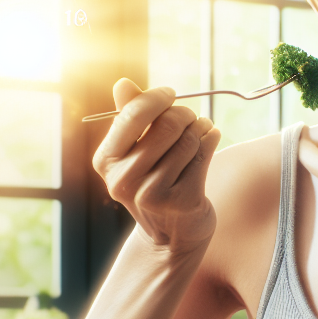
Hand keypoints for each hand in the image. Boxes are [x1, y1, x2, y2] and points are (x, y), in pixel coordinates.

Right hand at [93, 79, 220, 254]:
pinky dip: (211, 142)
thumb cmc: (152, 181)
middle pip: (166, 124)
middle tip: (191, 118)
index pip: (132, 114)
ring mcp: (152, 194)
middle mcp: (124, 179)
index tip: (170, 95)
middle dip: (184, 115)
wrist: (170, 235)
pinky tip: (211, 140)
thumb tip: (122, 83)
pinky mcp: (181, 202)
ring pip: (188, 140)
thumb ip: (130, 116)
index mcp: (106, 161)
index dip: (156, 98)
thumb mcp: (134, 151)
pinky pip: (203, 156)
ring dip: (201, 128)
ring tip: (202, 131)